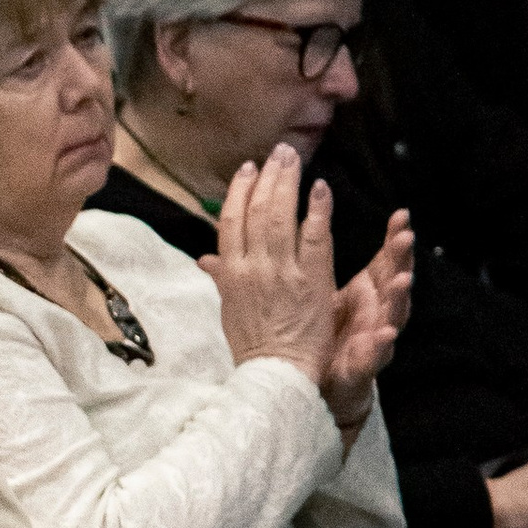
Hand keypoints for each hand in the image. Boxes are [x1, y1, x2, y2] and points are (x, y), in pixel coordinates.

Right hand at [204, 147, 337, 386]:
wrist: (276, 374)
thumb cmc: (254, 346)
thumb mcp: (229, 309)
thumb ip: (222, 277)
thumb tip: (206, 259)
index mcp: (230, 273)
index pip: (230, 220)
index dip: (239, 190)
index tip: (249, 169)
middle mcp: (252, 267)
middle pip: (256, 210)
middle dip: (267, 177)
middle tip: (279, 153)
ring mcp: (281, 272)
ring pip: (281, 216)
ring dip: (288, 183)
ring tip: (295, 159)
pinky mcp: (311, 280)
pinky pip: (315, 237)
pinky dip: (318, 210)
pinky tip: (321, 188)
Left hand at [324, 210, 414, 429]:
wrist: (317, 381)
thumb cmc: (327, 331)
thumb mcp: (330, 292)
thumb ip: (332, 262)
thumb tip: (319, 219)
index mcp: (369, 294)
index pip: (387, 261)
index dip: (395, 238)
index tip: (402, 215)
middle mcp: (377, 313)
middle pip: (395, 283)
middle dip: (403, 259)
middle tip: (407, 236)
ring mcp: (374, 339)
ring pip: (393, 316)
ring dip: (400, 298)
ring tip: (404, 280)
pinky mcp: (363, 366)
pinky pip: (375, 355)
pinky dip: (382, 344)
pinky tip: (385, 333)